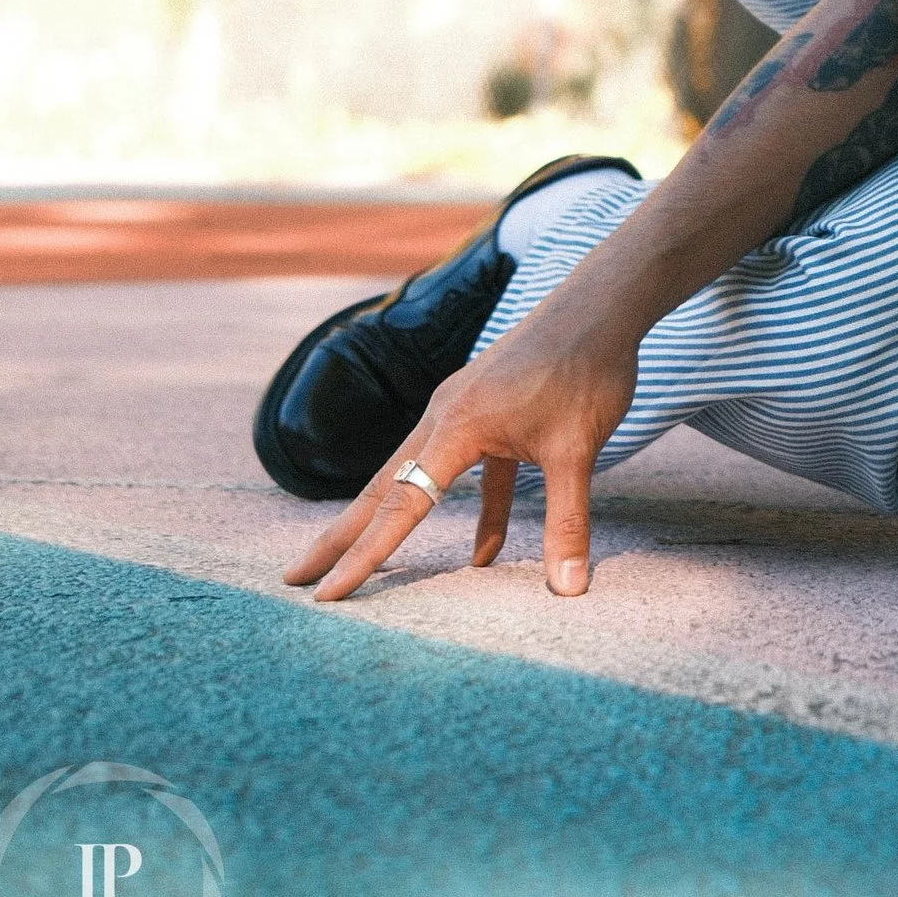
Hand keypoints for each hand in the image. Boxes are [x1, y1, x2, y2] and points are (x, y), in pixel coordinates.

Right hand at [281, 288, 641, 604]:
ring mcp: (465, 410)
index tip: (322, 592)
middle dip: (341, 536)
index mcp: (455, 426)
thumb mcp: (577, 450)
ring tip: (354, 563)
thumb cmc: (587, 367)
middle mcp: (446, 416)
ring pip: (417, 477)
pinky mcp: (490, 409)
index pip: (399, 506)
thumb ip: (568, 521)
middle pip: (384, 488)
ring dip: (388, 521)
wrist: (604, 303)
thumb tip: (569, 591)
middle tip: (293, 578)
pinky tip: (483, 555)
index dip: (363, 556)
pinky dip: (473, 512)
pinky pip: (469, 472)